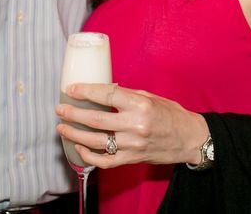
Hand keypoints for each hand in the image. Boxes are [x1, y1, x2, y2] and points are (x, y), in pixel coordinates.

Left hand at [55, 83, 208, 168]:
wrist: (190, 138)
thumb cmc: (170, 114)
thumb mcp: (150, 97)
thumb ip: (126, 95)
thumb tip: (101, 90)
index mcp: (140, 104)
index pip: (106, 94)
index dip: (85, 91)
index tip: (71, 89)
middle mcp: (135, 125)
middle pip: (96, 118)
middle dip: (73, 113)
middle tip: (60, 108)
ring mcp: (133, 144)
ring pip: (96, 141)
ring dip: (75, 133)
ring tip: (62, 127)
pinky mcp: (132, 159)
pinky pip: (105, 161)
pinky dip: (88, 156)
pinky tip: (80, 147)